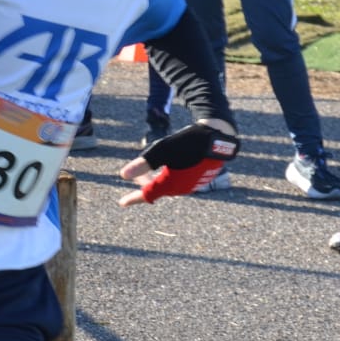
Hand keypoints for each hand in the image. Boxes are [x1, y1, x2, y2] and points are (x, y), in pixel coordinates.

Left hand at [118, 120, 239, 205]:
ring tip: (152, 169)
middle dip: (145, 182)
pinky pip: (180, 181)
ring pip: (169, 184)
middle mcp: (181, 189)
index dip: (133, 198)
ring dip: (158, 178)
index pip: (147, 194)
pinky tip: (171, 166)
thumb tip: (122, 175)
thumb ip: (143, 164)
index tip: (122, 203)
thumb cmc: (188, 142)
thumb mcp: (162, 150)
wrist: (217, 137)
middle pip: (158, 189)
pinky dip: (170, 175)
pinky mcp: (200, 178)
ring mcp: (192, 185)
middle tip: (135, 174)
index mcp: (170, 184)